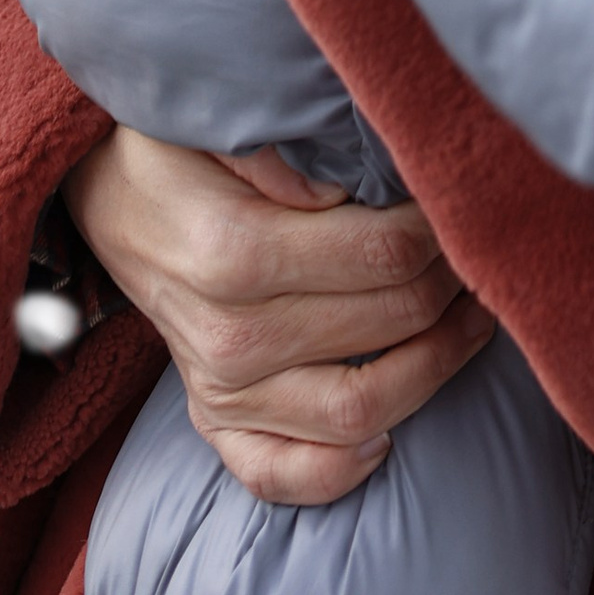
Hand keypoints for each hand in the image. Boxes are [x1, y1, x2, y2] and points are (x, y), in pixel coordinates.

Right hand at [64, 126, 492, 504]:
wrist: (110, 199)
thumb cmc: (180, 149)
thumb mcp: (223, 119)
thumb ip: (289, 147)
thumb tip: (352, 186)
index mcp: (236, 253)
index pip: (386, 254)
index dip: (444, 229)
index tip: (465, 201)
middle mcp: (230, 337)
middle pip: (393, 323)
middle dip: (455, 284)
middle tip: (483, 250)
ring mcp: (221, 391)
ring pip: (362, 412)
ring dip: (437, 367)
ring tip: (474, 318)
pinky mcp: (215, 422)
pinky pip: (285, 475)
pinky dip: (345, 469)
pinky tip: (393, 429)